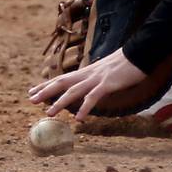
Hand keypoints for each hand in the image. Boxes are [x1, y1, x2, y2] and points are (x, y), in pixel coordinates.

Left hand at [28, 50, 145, 119]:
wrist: (141, 53)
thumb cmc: (127, 63)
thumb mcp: (107, 70)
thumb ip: (97, 78)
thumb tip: (92, 86)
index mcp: (87, 71)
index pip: (62, 78)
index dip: (46, 85)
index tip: (32, 92)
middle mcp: (88, 74)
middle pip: (62, 82)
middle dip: (46, 92)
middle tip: (30, 100)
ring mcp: (97, 78)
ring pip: (74, 91)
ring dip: (60, 103)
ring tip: (48, 114)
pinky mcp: (107, 84)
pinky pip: (93, 97)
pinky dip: (85, 107)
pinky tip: (79, 118)